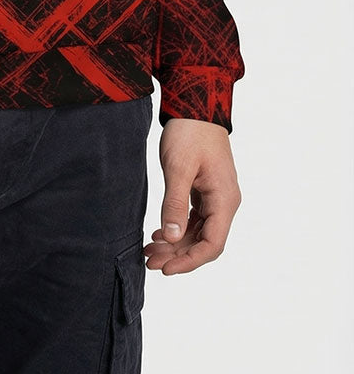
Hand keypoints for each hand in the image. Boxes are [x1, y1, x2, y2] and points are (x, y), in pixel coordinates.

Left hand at [145, 117, 241, 274]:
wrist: (195, 103)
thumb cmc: (189, 132)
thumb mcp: (178, 167)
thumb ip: (175, 203)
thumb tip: (172, 238)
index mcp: (224, 200)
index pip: (212, 244)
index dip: (189, 262)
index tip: (166, 269)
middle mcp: (225, 202)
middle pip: (204, 242)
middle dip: (178, 256)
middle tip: (149, 262)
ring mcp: (216, 197)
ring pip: (198, 232)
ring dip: (176, 244)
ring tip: (149, 251)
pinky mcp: (205, 190)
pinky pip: (194, 218)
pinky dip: (178, 228)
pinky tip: (159, 234)